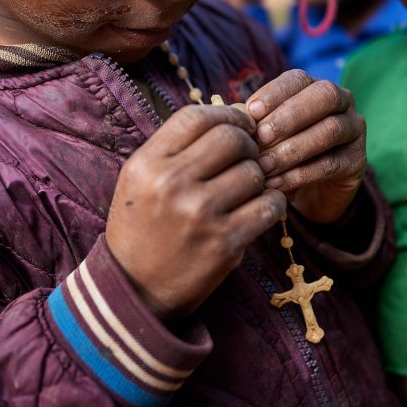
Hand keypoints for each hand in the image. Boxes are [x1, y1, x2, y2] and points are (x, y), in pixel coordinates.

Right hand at [107, 105, 286, 318]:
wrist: (134, 291)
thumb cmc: (141, 229)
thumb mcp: (140, 181)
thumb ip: (177, 149)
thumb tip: (233, 117)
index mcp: (147, 164)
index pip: (197, 116)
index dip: (226, 114)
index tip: (238, 126)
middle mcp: (171, 184)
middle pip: (232, 138)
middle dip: (247, 145)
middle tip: (246, 159)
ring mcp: (199, 214)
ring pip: (254, 171)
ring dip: (259, 178)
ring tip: (248, 190)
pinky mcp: (225, 243)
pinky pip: (269, 205)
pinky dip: (272, 203)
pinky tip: (260, 209)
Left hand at [247, 70, 365, 224]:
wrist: (311, 194)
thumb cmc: (282, 155)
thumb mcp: (265, 137)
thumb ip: (254, 125)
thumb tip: (233, 118)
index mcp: (314, 87)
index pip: (298, 79)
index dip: (274, 92)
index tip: (251, 111)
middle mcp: (342, 101)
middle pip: (323, 96)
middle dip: (289, 116)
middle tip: (261, 138)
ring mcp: (354, 130)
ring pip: (330, 131)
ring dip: (293, 148)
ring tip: (264, 166)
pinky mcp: (358, 161)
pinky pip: (331, 164)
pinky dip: (300, 174)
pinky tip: (276, 184)